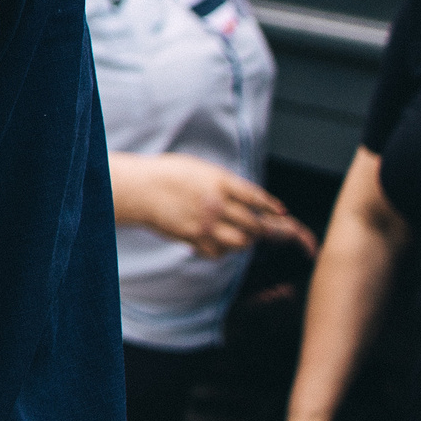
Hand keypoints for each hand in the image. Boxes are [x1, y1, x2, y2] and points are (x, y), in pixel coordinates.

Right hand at [126, 154, 318, 258]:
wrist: (138, 188)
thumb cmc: (166, 174)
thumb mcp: (199, 168)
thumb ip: (223, 183)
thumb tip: (244, 196)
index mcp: (220, 182)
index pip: (257, 197)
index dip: (272, 207)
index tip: (282, 213)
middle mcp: (217, 203)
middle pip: (255, 223)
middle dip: (263, 229)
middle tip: (264, 230)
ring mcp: (206, 222)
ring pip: (242, 241)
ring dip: (245, 241)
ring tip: (240, 236)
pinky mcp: (193, 237)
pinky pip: (218, 252)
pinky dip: (222, 250)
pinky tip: (216, 243)